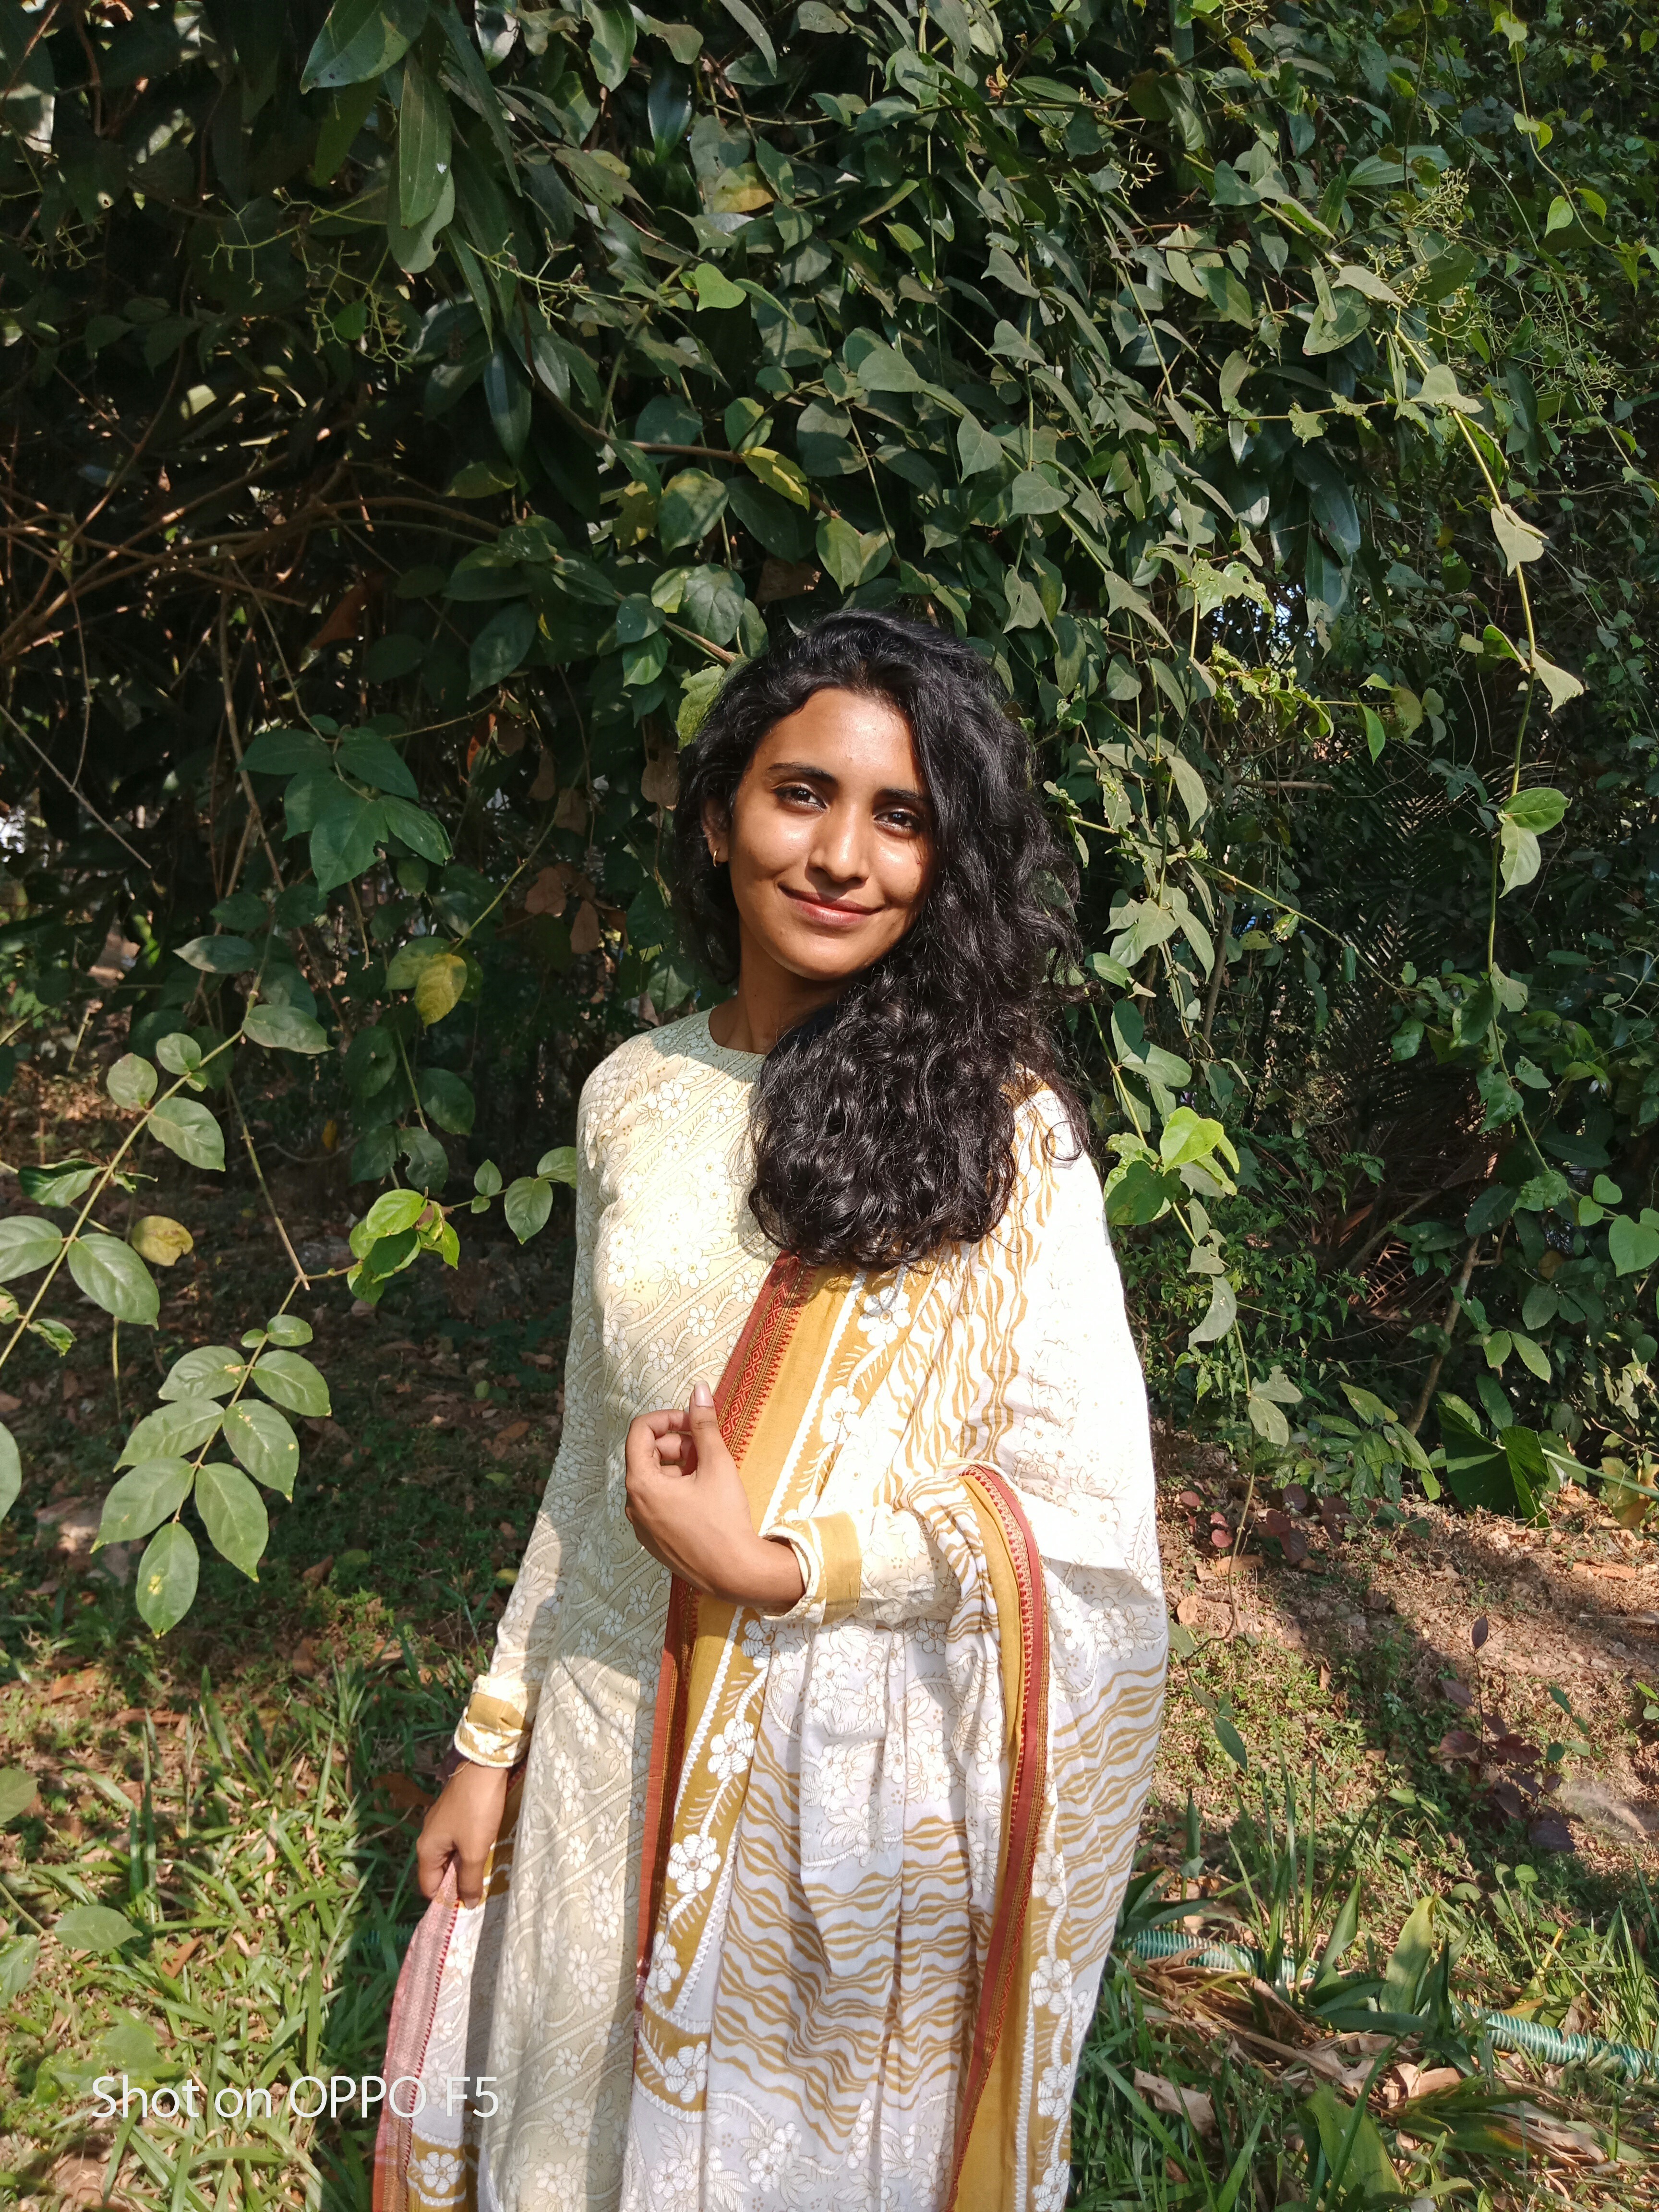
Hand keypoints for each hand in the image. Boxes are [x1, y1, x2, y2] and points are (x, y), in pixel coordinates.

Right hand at [416, 1758, 509, 1905]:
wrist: (484, 1766)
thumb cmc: (477, 1810)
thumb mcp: (475, 1849)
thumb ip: (470, 1879)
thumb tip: (468, 1904)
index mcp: (426, 1848)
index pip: (429, 1887)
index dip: (447, 1899)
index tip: (469, 1904)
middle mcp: (429, 1837)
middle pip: (440, 1871)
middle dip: (458, 1881)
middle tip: (481, 1888)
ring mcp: (441, 1823)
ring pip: (451, 1855)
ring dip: (467, 1864)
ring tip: (486, 1870)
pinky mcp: (454, 1812)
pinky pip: (459, 1840)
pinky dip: (470, 1848)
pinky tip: (486, 1848)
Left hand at [625, 1380, 805, 1609]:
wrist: (735, 1572)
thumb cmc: (725, 1518)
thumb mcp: (716, 1464)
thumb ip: (703, 1424)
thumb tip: (699, 1389)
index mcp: (640, 1483)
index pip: (640, 1431)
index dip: (667, 1418)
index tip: (693, 1422)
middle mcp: (633, 1505)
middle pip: (647, 1454)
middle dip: (678, 1444)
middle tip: (709, 1450)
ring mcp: (641, 1526)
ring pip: (654, 1479)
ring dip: (680, 1467)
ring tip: (710, 1474)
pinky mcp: (653, 1540)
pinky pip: (658, 1503)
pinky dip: (677, 1490)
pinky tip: (705, 1497)